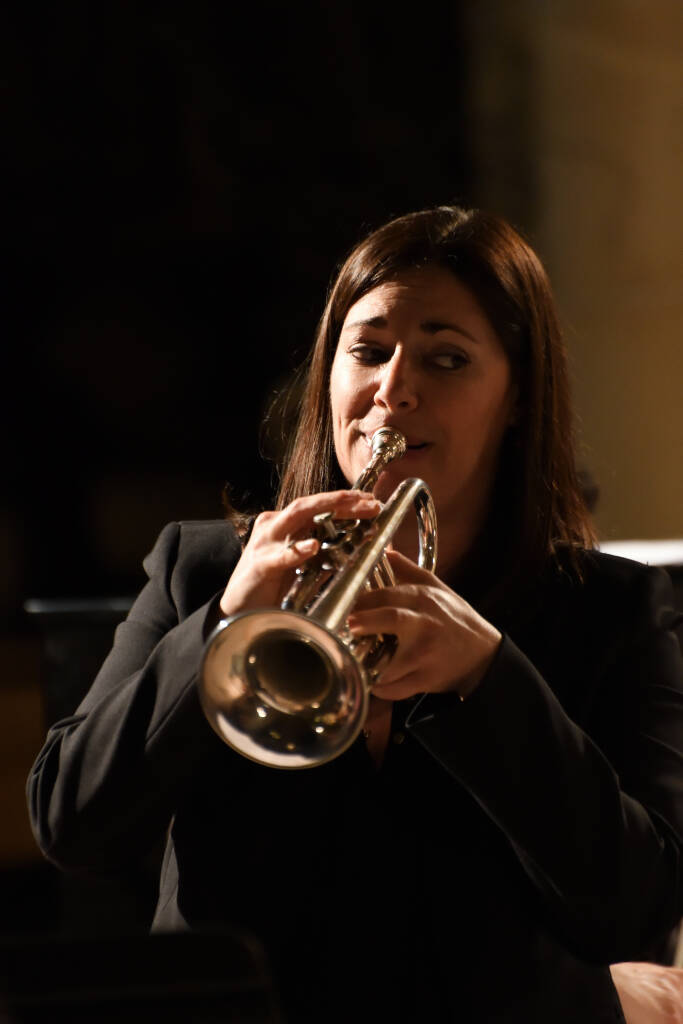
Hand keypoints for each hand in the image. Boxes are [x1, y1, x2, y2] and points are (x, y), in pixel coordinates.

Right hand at [219, 491, 381, 617]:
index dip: (344, 501)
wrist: (237, 610)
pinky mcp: (260, 565)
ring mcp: (265, 543)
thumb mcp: (299, 564)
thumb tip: (355, 541)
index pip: (316, 505)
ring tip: (354, 509)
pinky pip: (280, 556)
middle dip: (343, 500)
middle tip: (372, 503)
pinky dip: (297, 550)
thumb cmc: (270, 587)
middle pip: (311, 504)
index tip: (370, 500)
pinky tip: (312, 547)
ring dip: (329, 510)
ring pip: (298, 515)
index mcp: (282, 524)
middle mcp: (273, 526)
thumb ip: (320, 550)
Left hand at [346, 549, 501, 700]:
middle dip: (364, 621)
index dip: (361, 601)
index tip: (342, 607)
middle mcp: (425, 624)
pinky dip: (382, 688)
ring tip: (351, 661)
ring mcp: (426, 653)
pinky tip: (373, 683)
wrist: (485, 655)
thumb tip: (388, 552)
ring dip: (368, 664)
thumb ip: (410, 571)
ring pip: (391, 660)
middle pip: (391, 618)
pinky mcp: (427, 678)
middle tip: (346, 627)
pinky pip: (397, 687)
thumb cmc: (457, 620)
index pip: (387, 595)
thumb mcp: (439, 589)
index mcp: (424, 600)